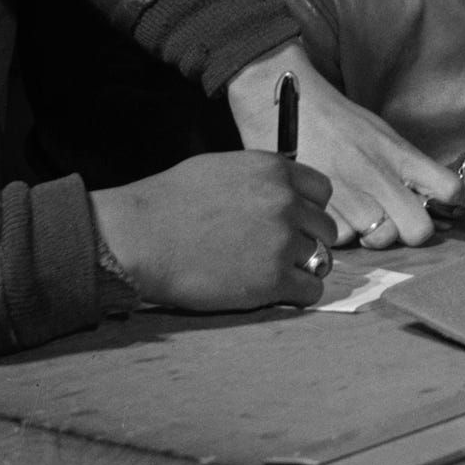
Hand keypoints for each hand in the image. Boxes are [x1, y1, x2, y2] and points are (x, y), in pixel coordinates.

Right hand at [91, 151, 335, 310]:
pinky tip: (277, 292)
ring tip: (274, 272)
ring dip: (302, 267)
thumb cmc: (168, 203)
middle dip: (307, 239)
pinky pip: (311, 290)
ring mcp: (281, 241)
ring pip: (321, 258)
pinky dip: (299, 294)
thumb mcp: (223, 169)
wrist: (139, 238)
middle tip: (280, 251)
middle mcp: (286, 203)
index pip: (322, 191)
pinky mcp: (271, 280)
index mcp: (275, 171)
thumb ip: (261, 179)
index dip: (308, 209)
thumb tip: (281, 189)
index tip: (294, 222)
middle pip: (325, 227)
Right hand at [228, 43, 461, 248]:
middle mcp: (380, 175)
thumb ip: (404, 165)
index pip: (449, 190)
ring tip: (355, 214)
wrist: (286, 98)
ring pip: (380, 239)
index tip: (435, 208)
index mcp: (400, 154)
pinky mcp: (318, 206)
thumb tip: (426, 197)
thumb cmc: (334, 118)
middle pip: (419, 230)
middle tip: (392, 221)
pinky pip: (342, 239)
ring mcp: (350, 193)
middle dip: (408, 232)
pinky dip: (337, 232)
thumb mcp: (380, 132)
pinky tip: (330, 213)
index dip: (449, 207)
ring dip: (369, 233)